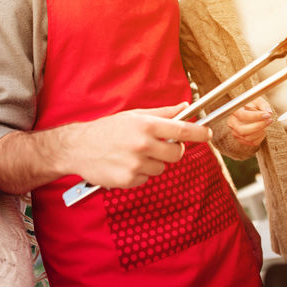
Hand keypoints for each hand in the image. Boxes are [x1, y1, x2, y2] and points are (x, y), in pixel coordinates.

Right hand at [64, 103, 212, 188]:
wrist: (78, 147)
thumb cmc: (107, 129)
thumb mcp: (134, 116)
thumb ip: (162, 113)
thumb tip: (185, 106)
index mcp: (146, 125)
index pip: (183, 130)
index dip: (199, 132)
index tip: (208, 133)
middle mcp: (143, 144)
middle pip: (177, 154)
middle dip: (173, 150)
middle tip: (160, 145)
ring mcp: (136, 164)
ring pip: (161, 168)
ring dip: (153, 163)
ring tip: (135, 154)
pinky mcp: (128, 180)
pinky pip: (146, 179)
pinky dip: (140, 174)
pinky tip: (126, 164)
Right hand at [227, 97, 272, 147]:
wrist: (248, 111)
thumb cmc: (252, 104)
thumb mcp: (256, 100)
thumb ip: (262, 104)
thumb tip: (268, 112)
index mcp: (234, 111)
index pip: (242, 116)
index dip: (255, 116)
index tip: (267, 115)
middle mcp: (232, 123)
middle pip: (243, 130)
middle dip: (259, 126)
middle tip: (269, 120)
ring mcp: (235, 132)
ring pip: (248, 138)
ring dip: (261, 131)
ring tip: (266, 123)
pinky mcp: (241, 139)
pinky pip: (252, 143)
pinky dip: (261, 137)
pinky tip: (263, 129)